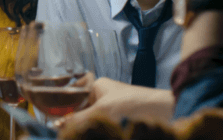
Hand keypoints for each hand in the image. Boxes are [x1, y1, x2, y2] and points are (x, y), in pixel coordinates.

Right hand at [54, 78, 173, 127]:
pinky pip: (104, 127)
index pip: (71, 97)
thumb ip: (78, 119)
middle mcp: (103, 96)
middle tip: (66, 133)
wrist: (168, 113)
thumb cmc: (135, 105)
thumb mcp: (102, 112)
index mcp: (96, 87)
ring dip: (88, 129)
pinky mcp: (121, 121)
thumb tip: (57, 127)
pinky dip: (99, 132)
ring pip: (92, 122)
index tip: (54, 124)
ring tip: (80, 135)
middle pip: (80, 112)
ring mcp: (112, 109)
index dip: (61, 110)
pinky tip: (96, 135)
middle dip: (74, 123)